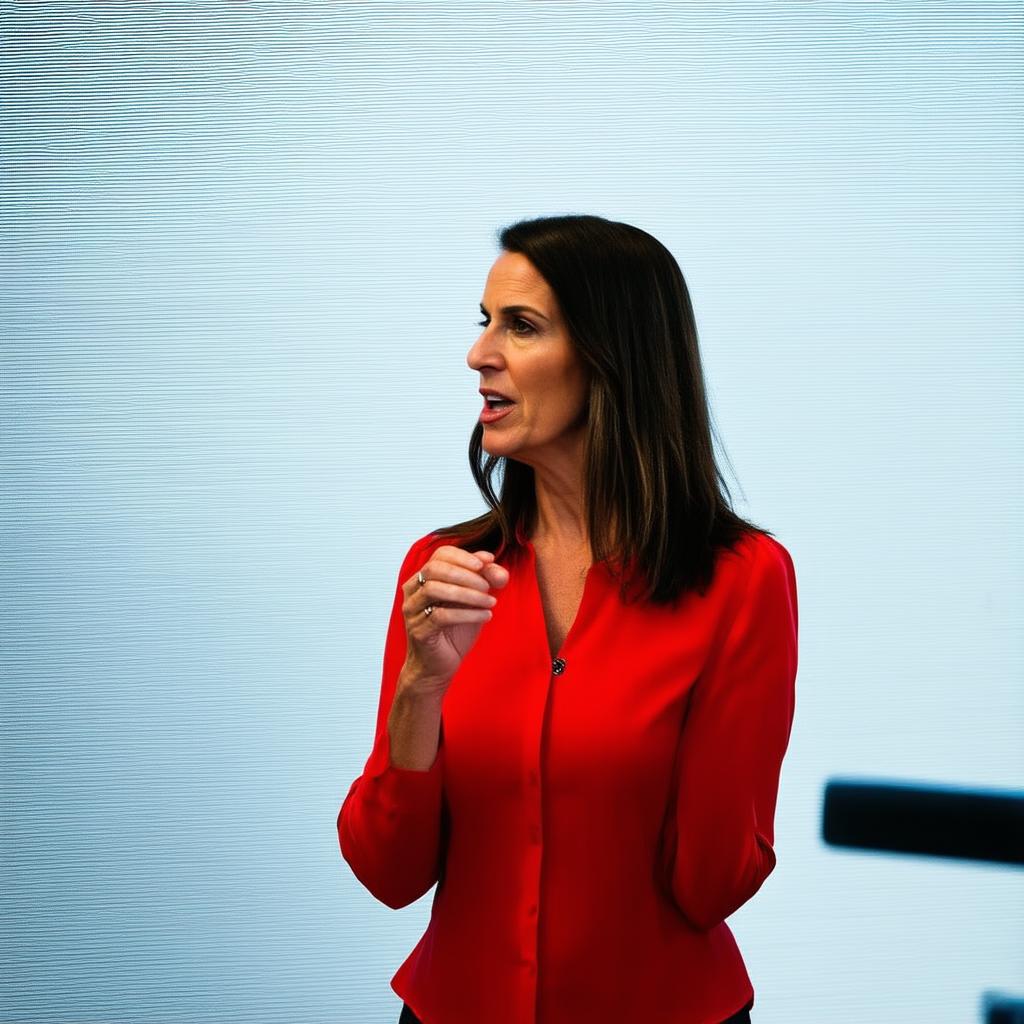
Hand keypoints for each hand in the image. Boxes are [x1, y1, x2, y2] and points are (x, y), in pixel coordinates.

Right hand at [400, 546, 508, 697]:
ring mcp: (412, 612)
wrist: (437, 668)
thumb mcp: (471, 601)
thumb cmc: (453, 633)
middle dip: (466, 574)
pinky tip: (486, 616)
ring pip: (435, 590)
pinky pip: (441, 616)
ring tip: (490, 602)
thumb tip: (491, 559)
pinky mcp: (419, 631)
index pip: (439, 555)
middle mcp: (412, 592)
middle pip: (434, 569)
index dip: (464, 556)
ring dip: (468, 593)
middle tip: (489, 586)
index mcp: (423, 580)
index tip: (487, 564)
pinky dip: (468, 614)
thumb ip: (481, 579)